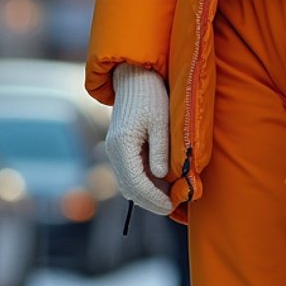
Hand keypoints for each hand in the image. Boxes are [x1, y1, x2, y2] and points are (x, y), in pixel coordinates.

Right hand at [107, 65, 173, 214]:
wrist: (135, 77)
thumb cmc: (151, 96)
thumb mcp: (160, 121)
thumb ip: (160, 149)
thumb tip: (161, 176)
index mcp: (122, 146)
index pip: (136, 183)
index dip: (154, 198)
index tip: (171, 206)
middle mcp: (114, 151)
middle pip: (129, 189)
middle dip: (150, 201)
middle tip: (172, 208)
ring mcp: (114, 151)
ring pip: (128, 183)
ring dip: (147, 194)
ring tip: (169, 199)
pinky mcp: (120, 148)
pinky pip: (130, 174)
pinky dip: (143, 183)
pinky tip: (161, 184)